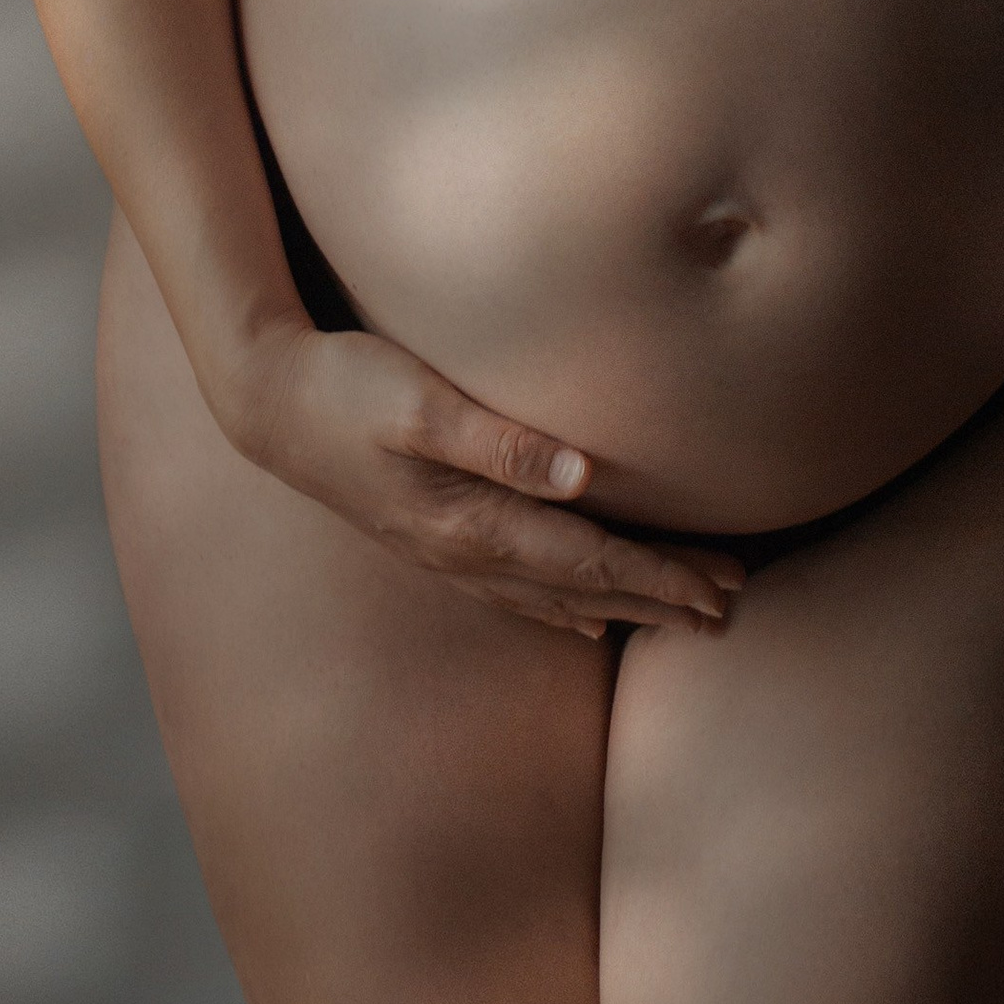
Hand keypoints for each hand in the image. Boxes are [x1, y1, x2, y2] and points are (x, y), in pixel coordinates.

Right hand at [226, 320, 745, 639]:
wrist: (270, 404)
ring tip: (681, 615)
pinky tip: (584, 614)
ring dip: (623, 604)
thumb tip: (584, 477)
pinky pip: (518, 591)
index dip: (661, 576)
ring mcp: (447, 554)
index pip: (590, 560)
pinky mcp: (433, 538)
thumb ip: (502, 441)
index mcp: (474, 522)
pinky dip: (564, 605)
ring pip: (556, 596)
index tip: (722, 588)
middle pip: (584, 588)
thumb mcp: (422, 403)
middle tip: (733, 605)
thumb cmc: (349, 388)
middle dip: (661, 597)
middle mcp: (466, 553)